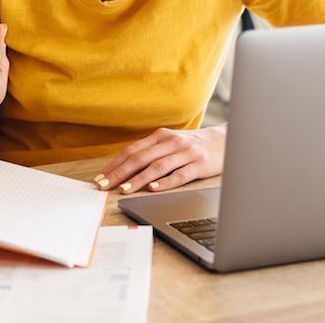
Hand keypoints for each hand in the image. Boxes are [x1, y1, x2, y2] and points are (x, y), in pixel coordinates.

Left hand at [95, 125, 226, 194]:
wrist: (224, 141)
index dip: (115, 164)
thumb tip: (124, 169)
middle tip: (105, 186)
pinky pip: (180, 174)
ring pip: (157, 166)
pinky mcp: (199, 164)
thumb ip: (151, 152)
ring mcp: (185, 152)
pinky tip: (154, 189)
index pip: (132, 151)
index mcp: (160, 136)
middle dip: (120, 173)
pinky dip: (165, 182)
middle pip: (140, 158)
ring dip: (139, 179)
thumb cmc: (192, 146)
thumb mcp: (170, 143)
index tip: (100, 178)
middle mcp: (171, 141)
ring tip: (124, 189)